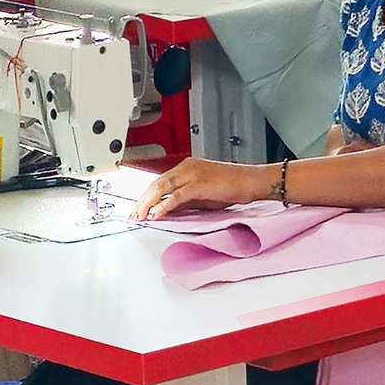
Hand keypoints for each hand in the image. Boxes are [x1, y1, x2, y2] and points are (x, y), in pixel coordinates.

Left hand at [136, 158, 279, 220]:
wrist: (252, 181)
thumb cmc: (233, 186)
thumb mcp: (204, 193)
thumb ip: (185, 199)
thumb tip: (167, 210)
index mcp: (187, 167)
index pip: (159, 181)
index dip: (146, 197)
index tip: (138, 209)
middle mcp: (187, 167)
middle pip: (156, 184)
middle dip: (141, 202)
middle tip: (132, 216)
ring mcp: (192, 174)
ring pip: (161, 188)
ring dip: (147, 204)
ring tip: (139, 217)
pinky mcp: (198, 184)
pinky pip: (175, 197)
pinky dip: (163, 206)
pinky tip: (156, 215)